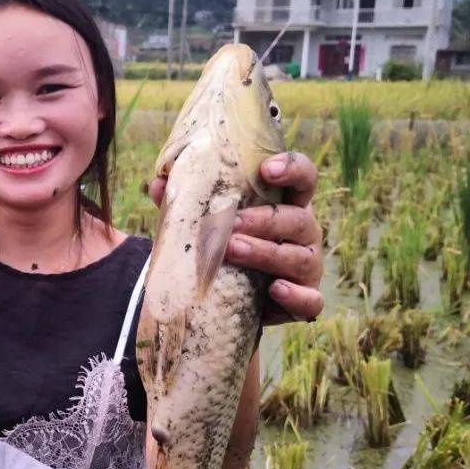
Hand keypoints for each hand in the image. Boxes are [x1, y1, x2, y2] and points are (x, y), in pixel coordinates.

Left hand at [148, 151, 324, 324]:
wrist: (227, 297)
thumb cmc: (222, 247)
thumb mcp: (205, 223)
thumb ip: (186, 202)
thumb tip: (158, 184)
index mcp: (285, 205)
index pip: (303, 178)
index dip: (293, 168)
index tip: (266, 169)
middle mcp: (303, 233)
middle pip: (298, 219)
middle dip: (265, 220)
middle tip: (231, 223)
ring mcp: (307, 267)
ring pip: (300, 258)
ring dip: (267, 253)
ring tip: (233, 250)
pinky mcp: (304, 300)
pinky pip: (311, 300)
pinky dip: (296, 295)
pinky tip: (275, 289)